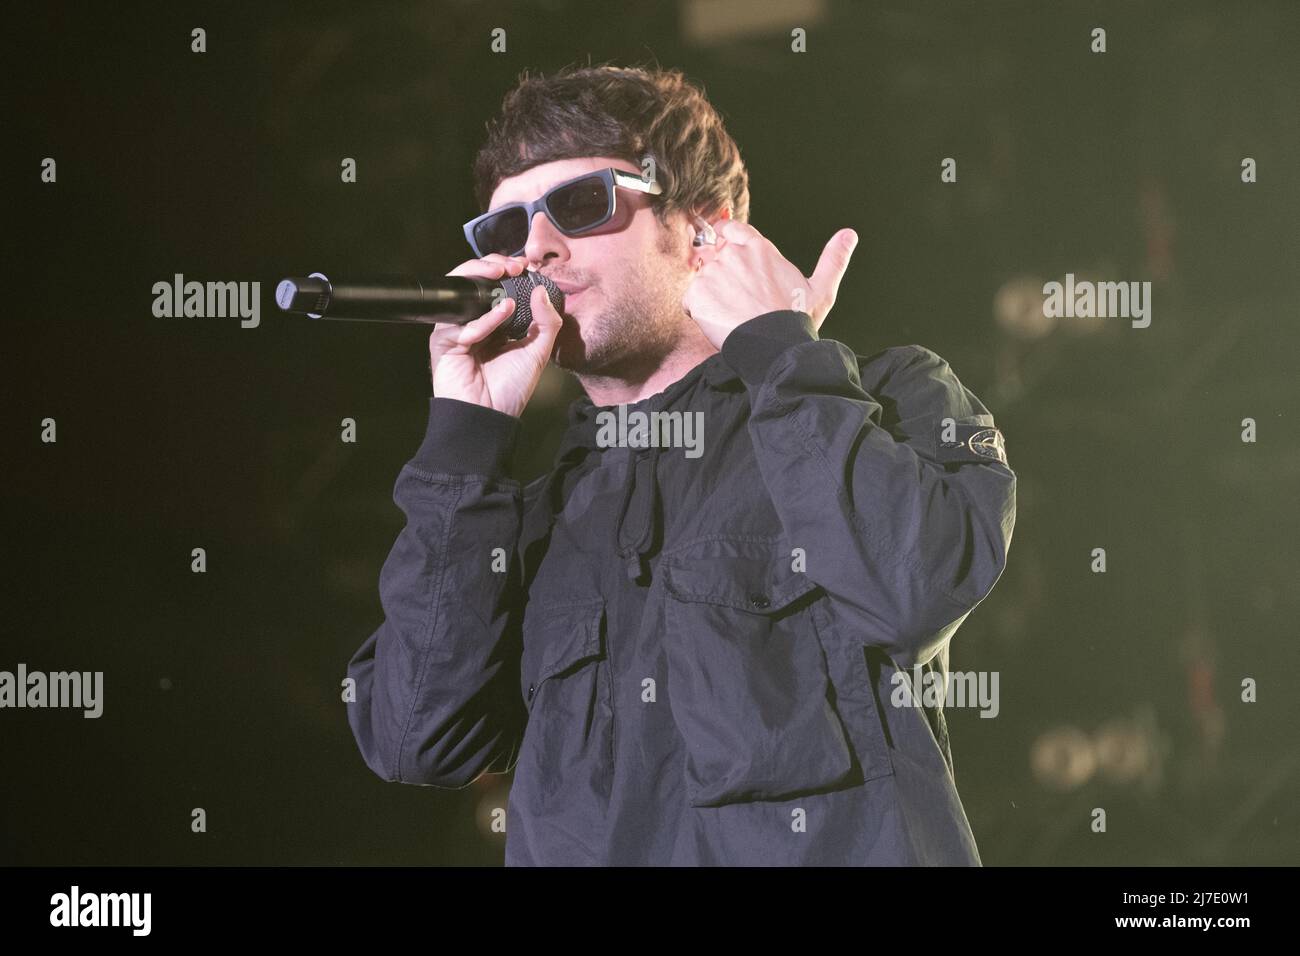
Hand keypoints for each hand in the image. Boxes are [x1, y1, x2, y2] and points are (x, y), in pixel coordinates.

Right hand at [428, 254, 562, 417]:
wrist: (490, 415)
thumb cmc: (511, 387)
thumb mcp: (538, 351)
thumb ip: (547, 322)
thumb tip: (542, 290)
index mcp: (493, 322)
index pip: (494, 286)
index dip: (507, 272)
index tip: (526, 266)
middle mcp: (473, 321)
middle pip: (472, 281)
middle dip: (492, 266)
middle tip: (513, 265)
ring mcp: (456, 329)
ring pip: (460, 292)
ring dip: (482, 279)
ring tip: (503, 277)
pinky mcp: (442, 341)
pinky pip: (461, 322)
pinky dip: (483, 319)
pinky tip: (500, 316)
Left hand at [681, 220, 857, 348]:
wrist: (775, 347)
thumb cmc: (797, 321)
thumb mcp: (821, 289)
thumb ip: (833, 258)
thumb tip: (849, 234)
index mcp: (760, 249)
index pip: (732, 230)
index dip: (728, 243)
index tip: (730, 258)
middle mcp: (735, 255)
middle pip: (715, 258)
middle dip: (722, 277)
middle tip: (738, 302)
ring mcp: (714, 273)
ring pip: (702, 280)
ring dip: (711, 296)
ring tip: (733, 316)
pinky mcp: (698, 294)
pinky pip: (690, 300)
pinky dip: (699, 312)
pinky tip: (719, 324)